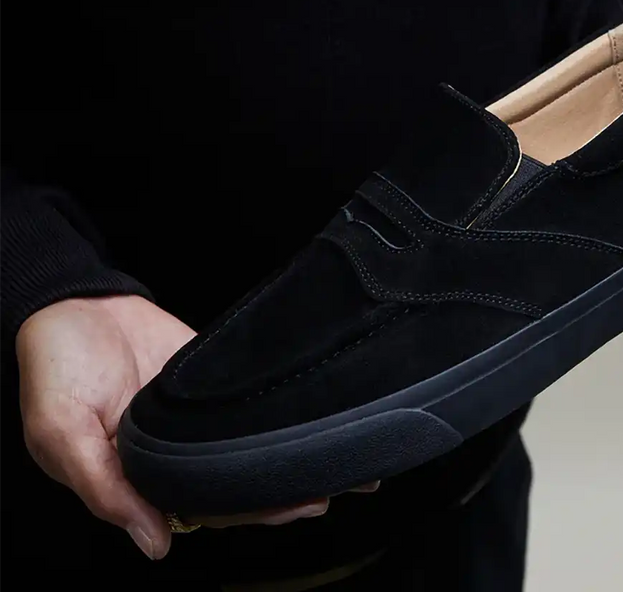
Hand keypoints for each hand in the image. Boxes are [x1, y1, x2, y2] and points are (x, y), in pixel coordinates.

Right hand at [17, 295, 379, 558]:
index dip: (254, 510)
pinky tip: (309, 410)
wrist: (75, 304)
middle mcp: (174, 454)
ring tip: (341, 453)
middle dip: (286, 486)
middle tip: (338, 481)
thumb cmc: (55, 369)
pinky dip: (278, 409)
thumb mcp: (60, 435)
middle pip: (238, 482)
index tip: (301, 504)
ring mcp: (196, 418)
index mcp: (140, 479)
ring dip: (289, 451)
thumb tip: (155, 544)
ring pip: (248, 446)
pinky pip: (247, 401)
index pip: (207, 507)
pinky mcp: (209, 382)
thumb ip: (106, 490)